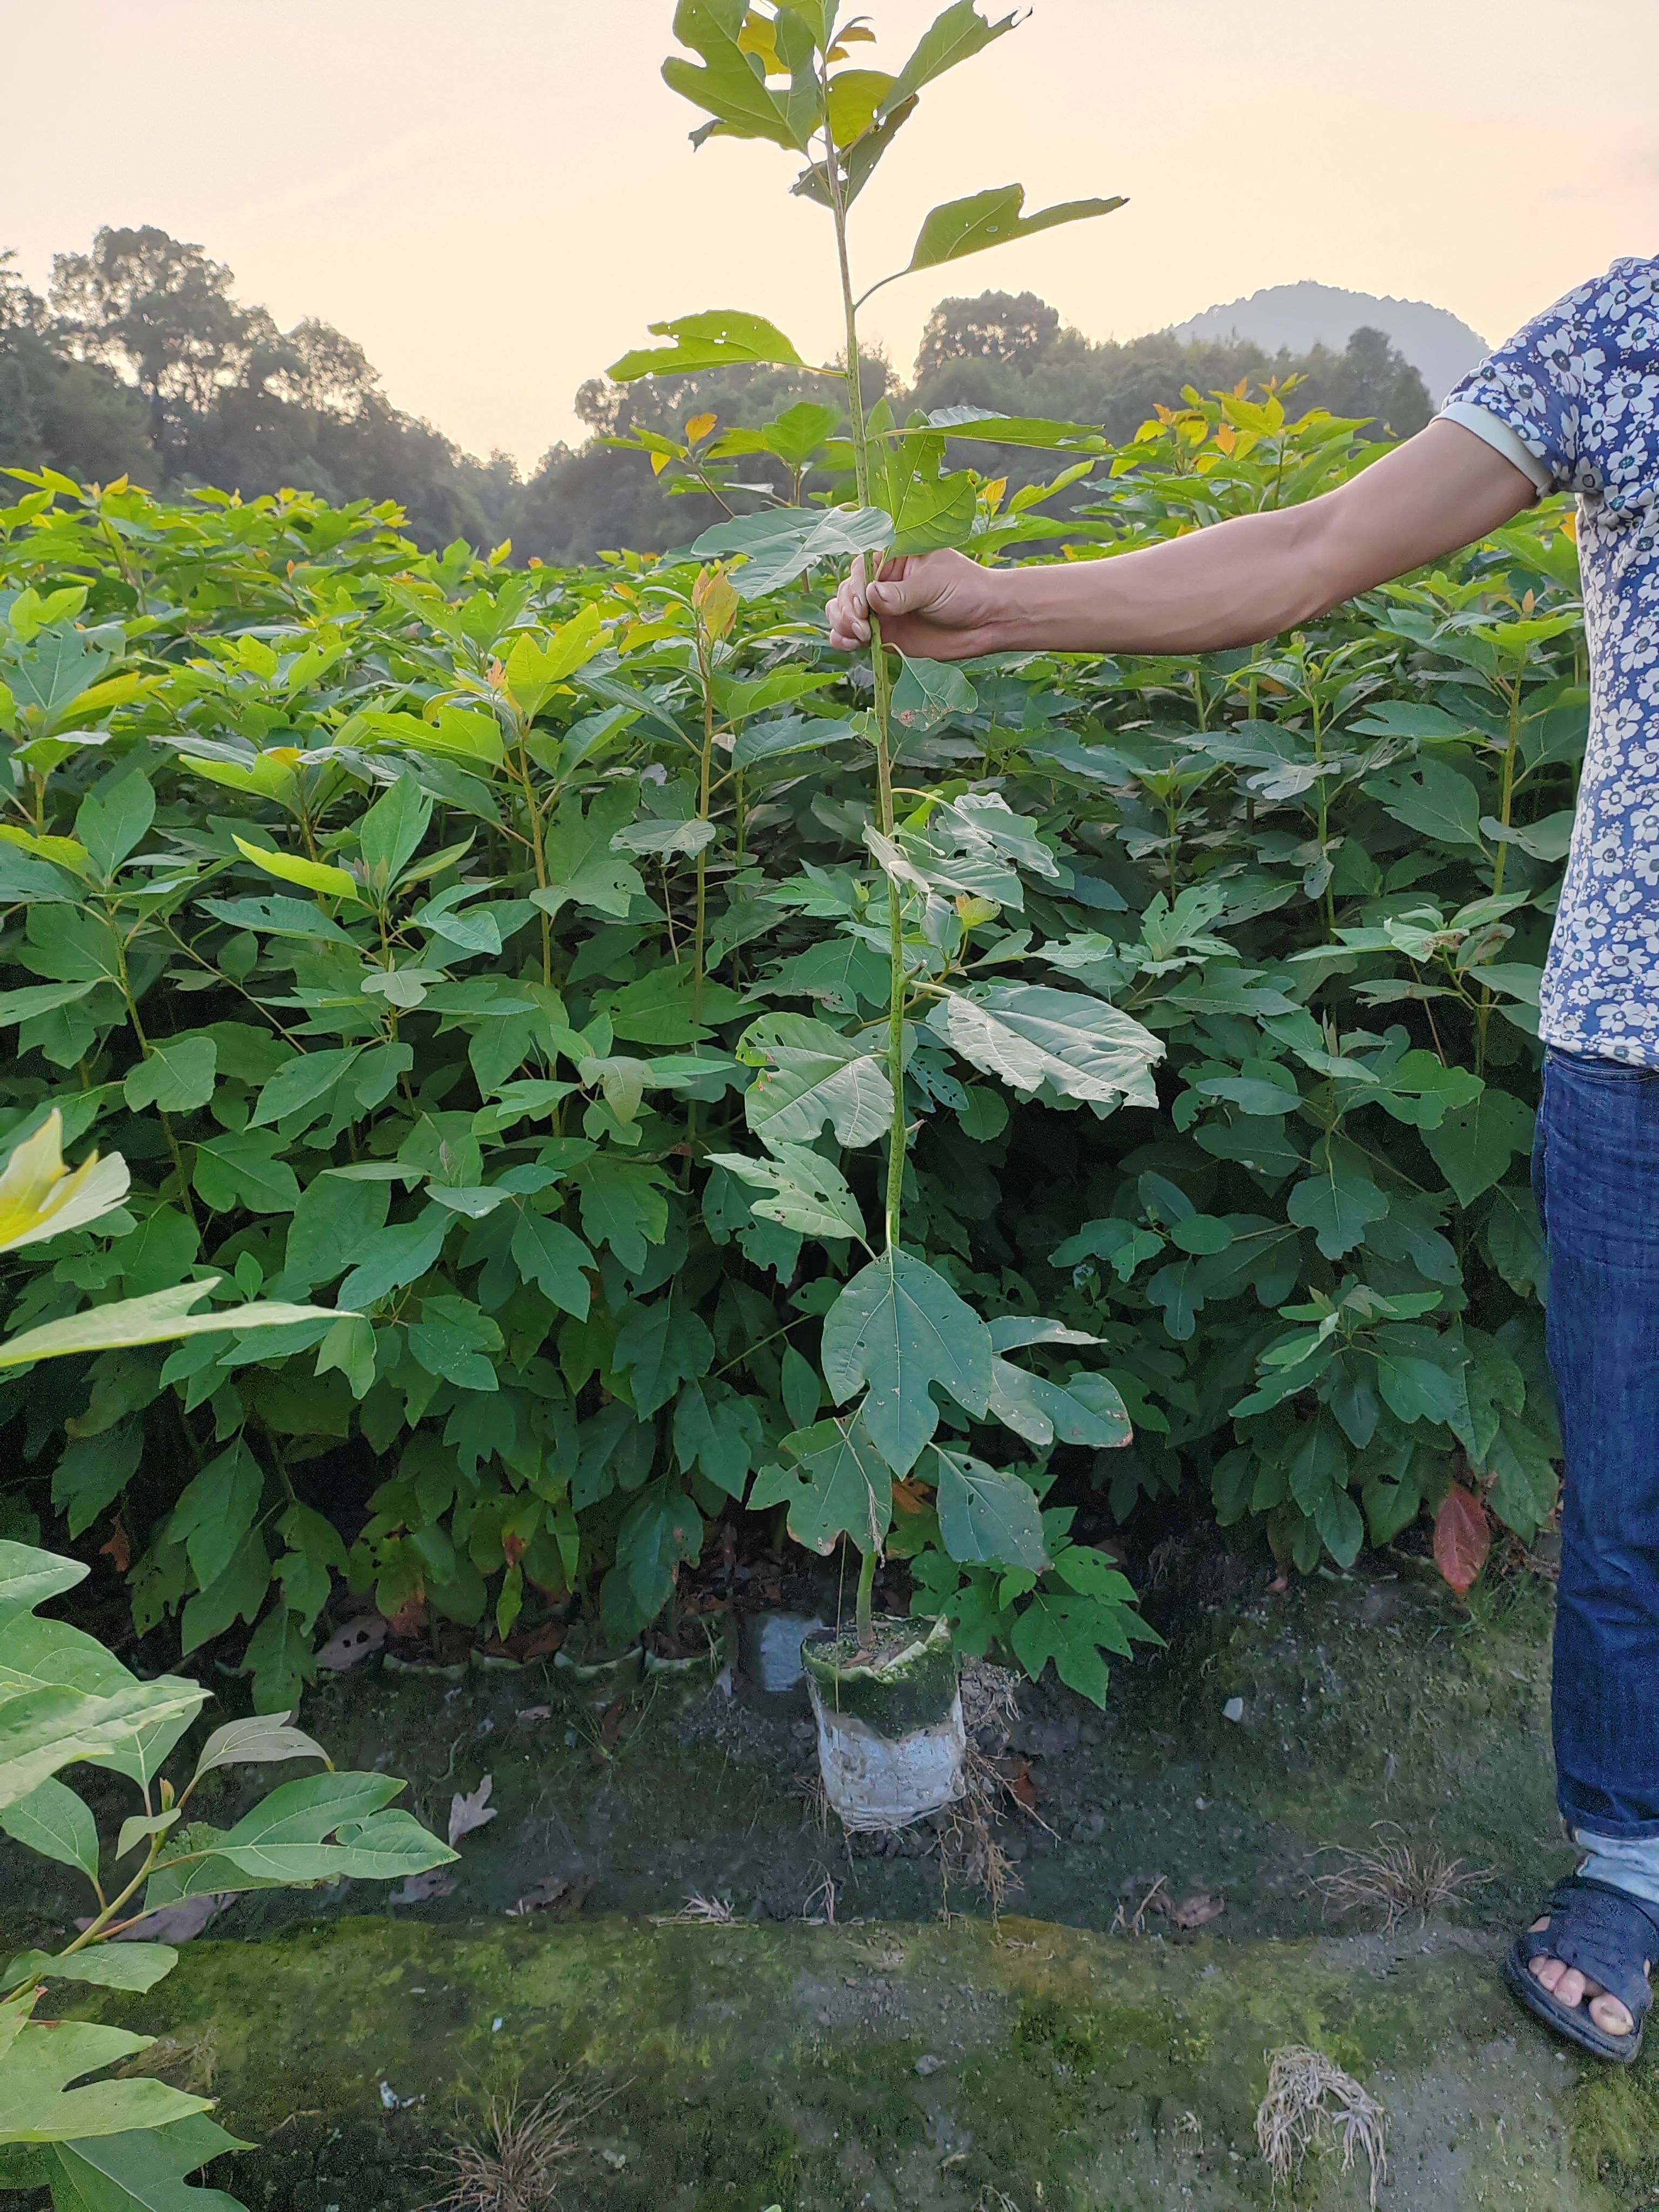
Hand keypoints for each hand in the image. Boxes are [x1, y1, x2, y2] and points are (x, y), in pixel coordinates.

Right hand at [825, 549, 1008, 660]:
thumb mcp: (934, 584)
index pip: (860, 568)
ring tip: (860, 637)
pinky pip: (854, 636)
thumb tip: (871, 595)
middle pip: (846, 591)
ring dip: (843, 624)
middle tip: (863, 628)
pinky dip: (844, 640)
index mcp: (894, 559)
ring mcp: (882, 609)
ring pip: (844, 613)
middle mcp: (883, 582)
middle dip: (846, 609)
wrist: (987, 622)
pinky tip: (849, 644)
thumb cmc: (967, 590)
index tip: (861, 607)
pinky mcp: (885, 634)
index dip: (855, 587)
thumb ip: (902, 593)